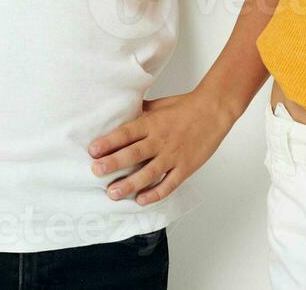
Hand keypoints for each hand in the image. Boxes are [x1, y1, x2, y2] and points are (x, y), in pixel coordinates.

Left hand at [87, 91, 234, 205]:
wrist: (213, 110)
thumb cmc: (184, 106)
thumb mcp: (158, 105)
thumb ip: (139, 112)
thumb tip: (118, 112)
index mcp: (151, 123)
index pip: (126, 133)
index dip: (108, 142)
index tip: (93, 150)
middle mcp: (160, 140)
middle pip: (134, 154)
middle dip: (113, 164)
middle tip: (96, 172)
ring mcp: (173, 155)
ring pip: (148, 173)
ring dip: (130, 184)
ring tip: (113, 193)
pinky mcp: (185, 167)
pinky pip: (169, 184)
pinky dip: (155, 194)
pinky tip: (141, 200)